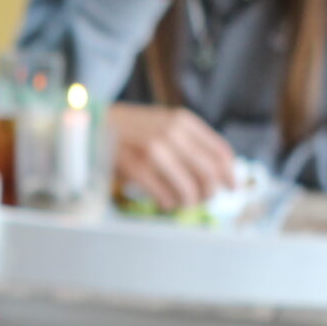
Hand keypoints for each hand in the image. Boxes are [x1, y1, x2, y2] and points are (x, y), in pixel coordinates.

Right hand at [107, 104, 236, 209]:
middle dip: (211, 192)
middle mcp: (172, 134)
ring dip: (190, 202)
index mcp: (183, 121)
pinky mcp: (137, 170)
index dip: (230, 174)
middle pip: (209, 174)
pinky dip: (169, 204)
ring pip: (189, 190)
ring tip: (182, 201)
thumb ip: (190, 140)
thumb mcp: (165, 121)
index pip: (220, 152)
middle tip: (205, 198)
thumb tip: (220, 171)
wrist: (94, 125)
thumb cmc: (133, 129)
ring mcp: (154, 152)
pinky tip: (165, 201)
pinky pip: (166, 197)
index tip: (232, 187)